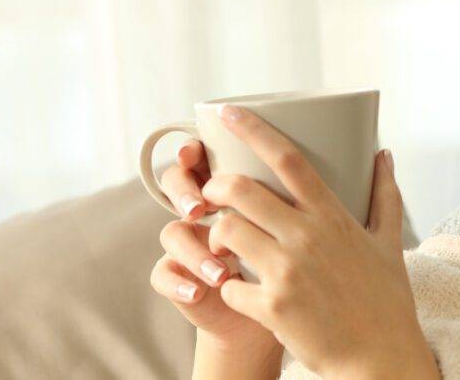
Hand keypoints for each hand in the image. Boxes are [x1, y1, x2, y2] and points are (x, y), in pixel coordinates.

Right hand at [149, 139, 282, 353]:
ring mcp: (189, 243)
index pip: (202, 156)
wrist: (278, 310)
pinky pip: (162, 275)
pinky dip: (180, 283)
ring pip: (171, 232)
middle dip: (185, 193)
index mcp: (232, 187)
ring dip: (194, 250)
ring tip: (221, 272)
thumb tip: (290, 168)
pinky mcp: (178, 278)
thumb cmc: (298, 260)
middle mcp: (205, 210)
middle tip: (200, 209)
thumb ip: (284, 195)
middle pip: (176, 184)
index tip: (196, 151)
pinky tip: (198, 293)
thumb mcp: (295, 224)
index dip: (192, 149)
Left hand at [199, 104, 437, 378]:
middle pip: (240, 190)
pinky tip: (239, 291)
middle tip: (212, 194)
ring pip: (225, 232)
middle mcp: (307, 237)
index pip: (288, 158)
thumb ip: (385, 193)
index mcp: (332, 216)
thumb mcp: (389, 240)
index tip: (227, 111)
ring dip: (215, 235)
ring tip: (222, 244)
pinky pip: (227, 286)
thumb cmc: (385, 298)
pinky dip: (226, 287)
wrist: (380, 356)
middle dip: (215, 186)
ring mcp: (287, 272)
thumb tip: (384, 153)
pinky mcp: (271, 307)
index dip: (253, 129)